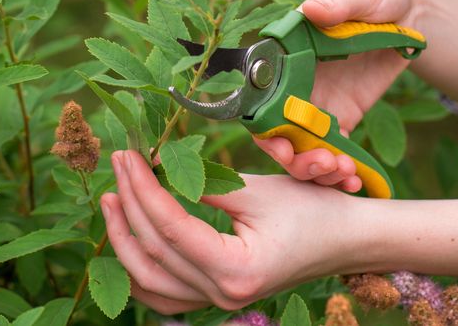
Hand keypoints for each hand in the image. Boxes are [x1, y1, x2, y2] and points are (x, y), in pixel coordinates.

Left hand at [102, 150, 371, 313]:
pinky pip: (164, 294)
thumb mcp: (255, 190)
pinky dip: (140, 267)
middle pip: (154, 252)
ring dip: (123, 238)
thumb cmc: (312, 210)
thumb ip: (202, 186)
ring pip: (149, 282)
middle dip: (128, 204)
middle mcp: (224, 296)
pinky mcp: (217, 297)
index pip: (170, 228)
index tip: (128, 155)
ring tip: (110, 199)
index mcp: (237, 270)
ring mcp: (218, 303)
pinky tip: (127, 237)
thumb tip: (154, 168)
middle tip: (118, 163)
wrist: (347, 240)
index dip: (142, 188)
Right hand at [255, 0, 421, 190]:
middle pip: (275, 132)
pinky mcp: (341, 121)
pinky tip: (356, 181)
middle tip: (321, 164)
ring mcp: (315, 106)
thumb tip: (311, 10)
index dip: (263, 124)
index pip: (258, 94)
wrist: (414, 12)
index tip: (280, 143)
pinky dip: (339, 173)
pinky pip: (332, 154)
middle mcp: (292, 84)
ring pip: (300, 150)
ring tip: (343, 174)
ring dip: (316, 171)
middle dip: (291, 157)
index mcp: (285, 54)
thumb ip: (339, 2)